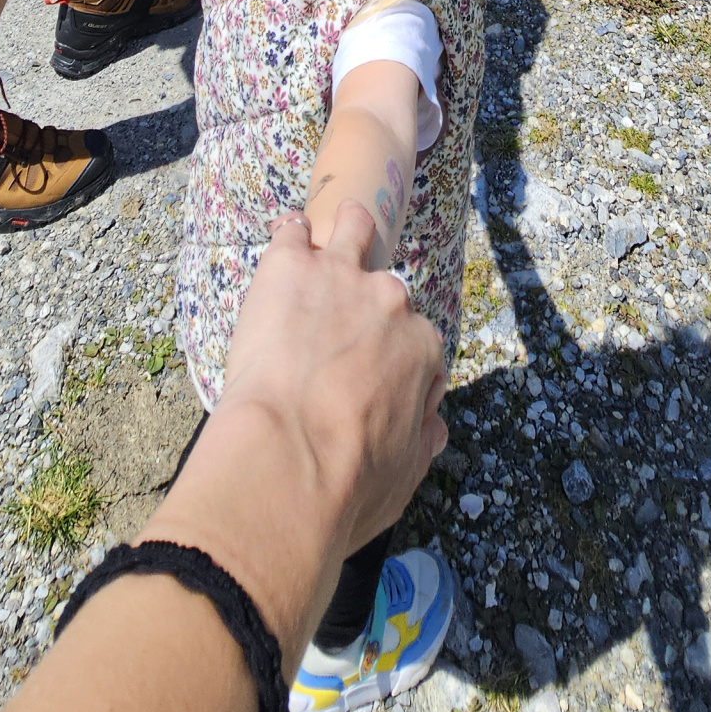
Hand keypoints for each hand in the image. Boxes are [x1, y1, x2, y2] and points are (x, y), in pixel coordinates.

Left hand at [214, 204, 447, 561]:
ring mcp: (342, 277)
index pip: (415, 342)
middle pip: (384, 291)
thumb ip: (422, 440)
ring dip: (342, 235)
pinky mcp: (291, 266)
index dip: (389, 363)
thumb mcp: (405, 477)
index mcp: (422, 350)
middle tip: (328, 344)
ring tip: (319, 252)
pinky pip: (292, 232)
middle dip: (362, 312)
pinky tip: (278, 248)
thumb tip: (432, 424)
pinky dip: (286, 238)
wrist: (288, 459)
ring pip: (353, 228)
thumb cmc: (347, 483)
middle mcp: (391, 303)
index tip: (364, 384)